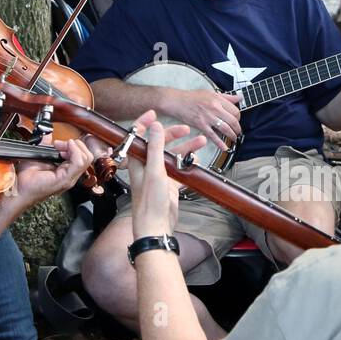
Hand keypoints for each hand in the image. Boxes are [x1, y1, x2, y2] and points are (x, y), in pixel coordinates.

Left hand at [11, 133, 96, 206]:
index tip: (58, 143)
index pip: (83, 156)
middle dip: (75, 145)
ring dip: (74, 147)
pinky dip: (74, 151)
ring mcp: (69, 179)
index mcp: (66, 171)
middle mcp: (70, 176)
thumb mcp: (38, 155)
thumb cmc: (26, 178)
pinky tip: (64, 148)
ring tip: (59, 147)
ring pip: (86, 158)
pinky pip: (78, 163)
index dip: (73, 145)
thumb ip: (46, 144)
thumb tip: (47, 133)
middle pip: (87, 156)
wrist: (19, 189)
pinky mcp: (65, 180)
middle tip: (59, 145)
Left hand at [127, 110, 208, 237]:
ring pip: (173, 156)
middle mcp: (147, 165)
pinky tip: (197, 161)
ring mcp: (159, 175)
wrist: (156, 226)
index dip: (145, 123)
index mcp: (138, 160)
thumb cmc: (150, 200)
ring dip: (186, 148)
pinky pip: (180, 170)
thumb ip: (156, 147)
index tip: (156, 113)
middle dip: (173, 134)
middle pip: (160, 144)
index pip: (138, 136)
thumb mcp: (154, 170)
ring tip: (202, 141)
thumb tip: (155, 125)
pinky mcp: (169, 185)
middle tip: (187, 129)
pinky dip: (188, 165)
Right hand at [158, 88, 241, 149]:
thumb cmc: (192, 97)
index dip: (238, 117)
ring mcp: (208, 117)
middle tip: (238, 131)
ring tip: (233, 138)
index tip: (237, 120)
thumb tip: (240, 98)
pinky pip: (213, 136)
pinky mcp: (201, 125)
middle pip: (233, 120)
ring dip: (232, 135)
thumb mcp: (211, 92)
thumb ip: (226, 97)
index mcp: (218, 99)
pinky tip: (225, 147)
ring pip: (226, 129)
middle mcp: (214, 108)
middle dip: (237, 128)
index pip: (235, 110)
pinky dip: (220, 143)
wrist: (177, 101)